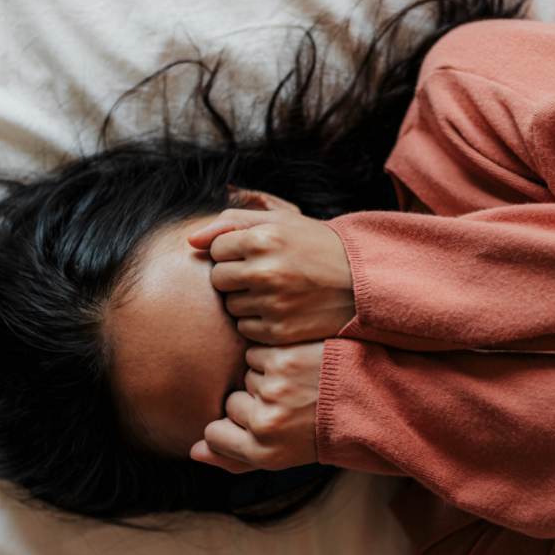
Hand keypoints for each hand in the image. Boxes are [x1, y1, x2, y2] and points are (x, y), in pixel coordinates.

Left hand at [188, 205, 354, 344]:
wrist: (363, 282)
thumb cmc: (318, 247)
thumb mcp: (282, 222)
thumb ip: (232, 223)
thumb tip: (191, 241)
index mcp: (264, 238)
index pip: (216, 250)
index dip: (234, 252)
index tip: (258, 254)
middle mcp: (266, 271)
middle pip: (218, 280)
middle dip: (235, 277)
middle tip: (266, 274)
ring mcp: (272, 304)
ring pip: (231, 307)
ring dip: (246, 301)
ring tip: (277, 292)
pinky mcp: (280, 332)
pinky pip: (246, 330)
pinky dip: (259, 323)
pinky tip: (282, 311)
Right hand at [189, 342, 323, 472]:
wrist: (373, 399)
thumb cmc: (323, 430)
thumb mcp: (283, 456)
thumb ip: (235, 458)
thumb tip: (193, 451)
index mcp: (264, 454)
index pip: (214, 434)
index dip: (234, 426)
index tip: (263, 424)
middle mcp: (264, 425)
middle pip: (231, 403)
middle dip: (256, 400)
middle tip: (294, 403)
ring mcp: (271, 390)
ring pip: (245, 375)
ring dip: (267, 375)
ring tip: (302, 384)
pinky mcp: (280, 360)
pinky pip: (256, 353)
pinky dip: (274, 355)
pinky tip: (300, 365)